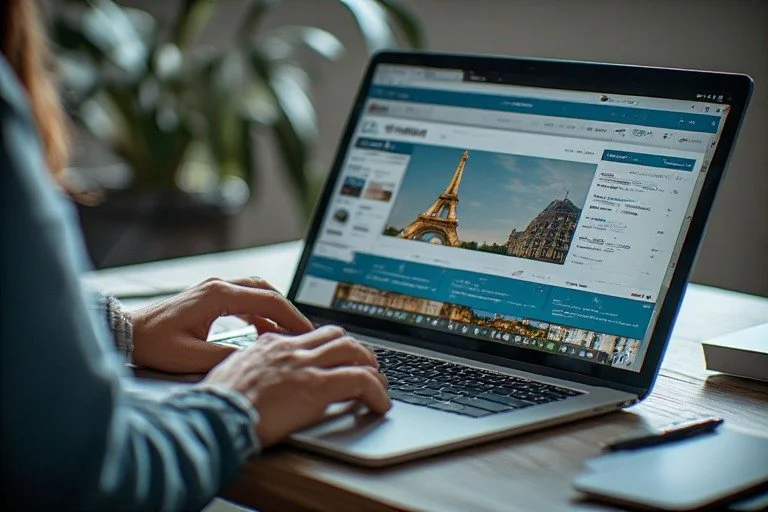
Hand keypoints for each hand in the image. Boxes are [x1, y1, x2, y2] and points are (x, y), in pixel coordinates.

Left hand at [129, 277, 313, 372]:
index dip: (292, 316)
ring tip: (287, 333)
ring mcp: (214, 289)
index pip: (268, 300)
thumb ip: (228, 357)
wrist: (127, 333)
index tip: (307, 332)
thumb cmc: (154, 344)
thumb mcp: (192, 357)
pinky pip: (244, 299)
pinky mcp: (209, 297)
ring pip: (257, 292)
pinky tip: (264, 331)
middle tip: (304, 331)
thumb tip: (259, 359)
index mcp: (218, 296)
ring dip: (274, 310)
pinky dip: (260, 312)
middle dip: (288, 311)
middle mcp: (218, 286)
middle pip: (267, 290)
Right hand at [203, 325, 390, 446]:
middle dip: (356, 350)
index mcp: (269, 345)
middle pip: (336, 336)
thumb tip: (254, 378)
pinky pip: (361, 380)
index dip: (327, 347)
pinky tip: (381, 404)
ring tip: (379, 384)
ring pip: (354, 351)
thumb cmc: (216, 406)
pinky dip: (377, 391)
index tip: (336, 359)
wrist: (214, 418)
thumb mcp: (229, 376)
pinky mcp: (317, 386)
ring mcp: (305, 365)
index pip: (308, 336)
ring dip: (372, 367)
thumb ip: (249, 370)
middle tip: (366, 366)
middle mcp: (290, 349)